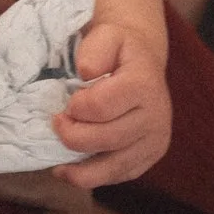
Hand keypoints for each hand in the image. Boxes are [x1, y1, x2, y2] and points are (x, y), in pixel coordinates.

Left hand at [50, 21, 170, 187]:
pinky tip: (73, 170)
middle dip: (72, 136)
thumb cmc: (119, 50)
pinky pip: (118, 176)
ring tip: (58, 164)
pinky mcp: (150, 157)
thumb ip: (94, 50)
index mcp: (144, 84)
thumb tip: (85, 73)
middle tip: (58, 124)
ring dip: (79, 169)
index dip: (75, 108)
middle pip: (105, 139)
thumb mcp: (107, 35)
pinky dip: (93, 177)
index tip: (66, 103)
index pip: (100, 107)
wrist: (143, 62)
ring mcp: (156, 141)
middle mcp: (156, 116)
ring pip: (112, 167)